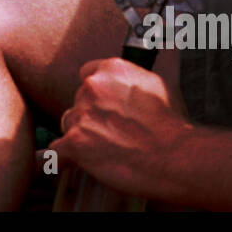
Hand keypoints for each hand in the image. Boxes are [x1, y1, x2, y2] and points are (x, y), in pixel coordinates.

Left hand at [49, 58, 193, 200]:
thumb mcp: (155, 86)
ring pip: (69, 124)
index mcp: (111, 69)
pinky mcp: (75, 141)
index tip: (102, 106)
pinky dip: (65, 158)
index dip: (96, 94)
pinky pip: (56, 151)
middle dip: (91, 116)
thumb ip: (128, 81)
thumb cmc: (171, 127)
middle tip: (112, 132)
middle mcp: (92, 87)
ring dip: (81, 136)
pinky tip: (71, 162)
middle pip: (78, 102)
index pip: (87, 75)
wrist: (174, 157)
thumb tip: (121, 85)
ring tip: (106, 149)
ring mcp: (82, 114)